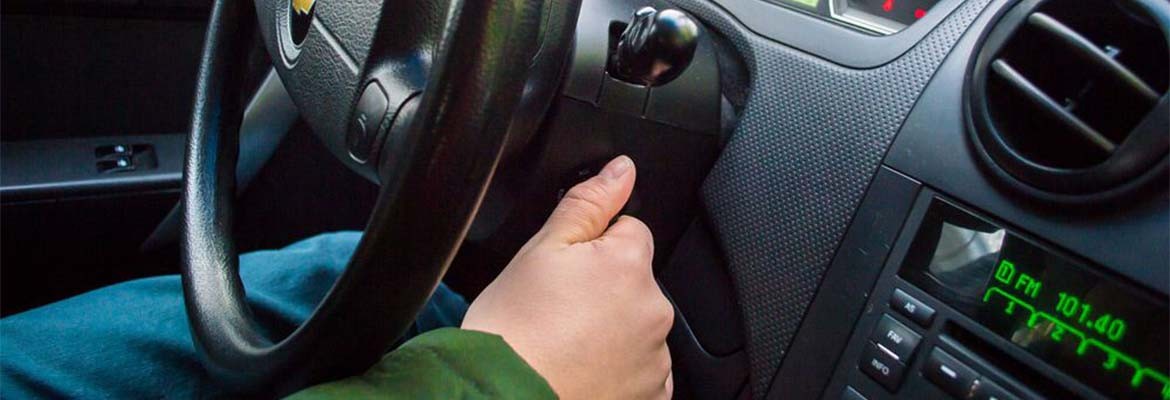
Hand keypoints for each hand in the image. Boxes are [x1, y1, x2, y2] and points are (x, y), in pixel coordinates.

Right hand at [462, 155, 673, 399]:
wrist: (502, 396)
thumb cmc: (514, 330)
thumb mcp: (541, 249)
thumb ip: (588, 202)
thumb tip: (622, 169)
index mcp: (630, 264)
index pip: (629, 231)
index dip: (593, 247)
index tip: (565, 273)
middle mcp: (654, 309)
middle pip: (634, 281)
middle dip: (603, 289)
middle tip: (558, 310)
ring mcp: (655, 356)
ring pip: (636, 325)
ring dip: (610, 330)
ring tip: (565, 343)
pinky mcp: (651, 392)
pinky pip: (641, 368)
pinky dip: (618, 368)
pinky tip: (582, 367)